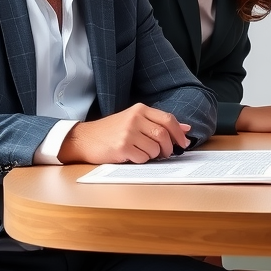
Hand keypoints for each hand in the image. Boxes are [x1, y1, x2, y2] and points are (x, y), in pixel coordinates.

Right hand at [58, 104, 191, 163]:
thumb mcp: (134, 121)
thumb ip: (159, 123)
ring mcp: (128, 133)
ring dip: (154, 155)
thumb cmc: (112, 131)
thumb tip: (186, 128)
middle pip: (164, 135)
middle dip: (169, 147)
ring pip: (155, 148)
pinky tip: (133, 156)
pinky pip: (143, 158)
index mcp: (140, 110)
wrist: (84, 138)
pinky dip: (142, 160)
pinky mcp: (122, 147)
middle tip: (166, 154)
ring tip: (145, 153)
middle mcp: (134, 119)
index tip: (184, 143)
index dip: (179, 133)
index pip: (168, 119)